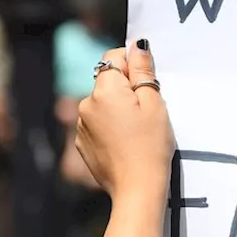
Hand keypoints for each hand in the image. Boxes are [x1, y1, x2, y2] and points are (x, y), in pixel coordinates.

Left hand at [76, 42, 172, 198]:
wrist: (136, 190)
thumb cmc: (151, 147)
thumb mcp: (155, 104)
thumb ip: (143, 71)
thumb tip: (136, 45)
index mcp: (105, 90)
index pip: (113, 57)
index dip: (133, 66)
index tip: (147, 87)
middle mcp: (86, 103)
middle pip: (108, 82)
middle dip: (126, 90)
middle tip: (147, 113)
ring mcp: (81, 124)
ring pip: (103, 104)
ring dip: (118, 110)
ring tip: (136, 132)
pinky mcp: (82, 143)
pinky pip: (97, 124)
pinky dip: (110, 128)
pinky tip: (125, 144)